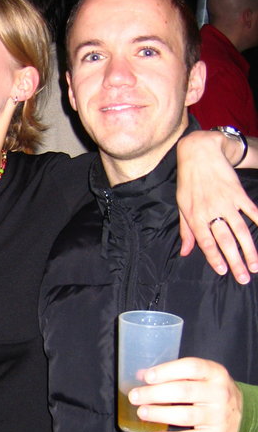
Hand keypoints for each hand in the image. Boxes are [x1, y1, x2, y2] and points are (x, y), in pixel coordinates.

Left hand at [128, 357, 242, 431]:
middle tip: (135, 396)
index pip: (191, 367)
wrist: (242, 418)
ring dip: (159, 414)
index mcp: (215, 373)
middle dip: (155, 394)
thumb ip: (174, 374)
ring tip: (141, 413)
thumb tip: (140, 375)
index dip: (167, 371)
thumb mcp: (201, 378)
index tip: (147, 377)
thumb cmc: (211, 392)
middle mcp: (220, 393)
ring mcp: (219, 416)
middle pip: (183, 392)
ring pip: (185, 416)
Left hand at [176, 130, 257, 283]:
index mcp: (195, 216)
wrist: (200, 153)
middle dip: (235, 261)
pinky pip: (252, 211)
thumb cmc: (188, 182)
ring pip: (240, 230)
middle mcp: (211, 211)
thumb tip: (186, 252)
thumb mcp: (182, 206)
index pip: (206, 242)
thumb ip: (186, 230)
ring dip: (249, 249)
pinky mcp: (238, 193)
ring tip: (255, 265)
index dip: (215, 257)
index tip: (223, 271)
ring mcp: (226, 202)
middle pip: (225, 241)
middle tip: (243, 278)